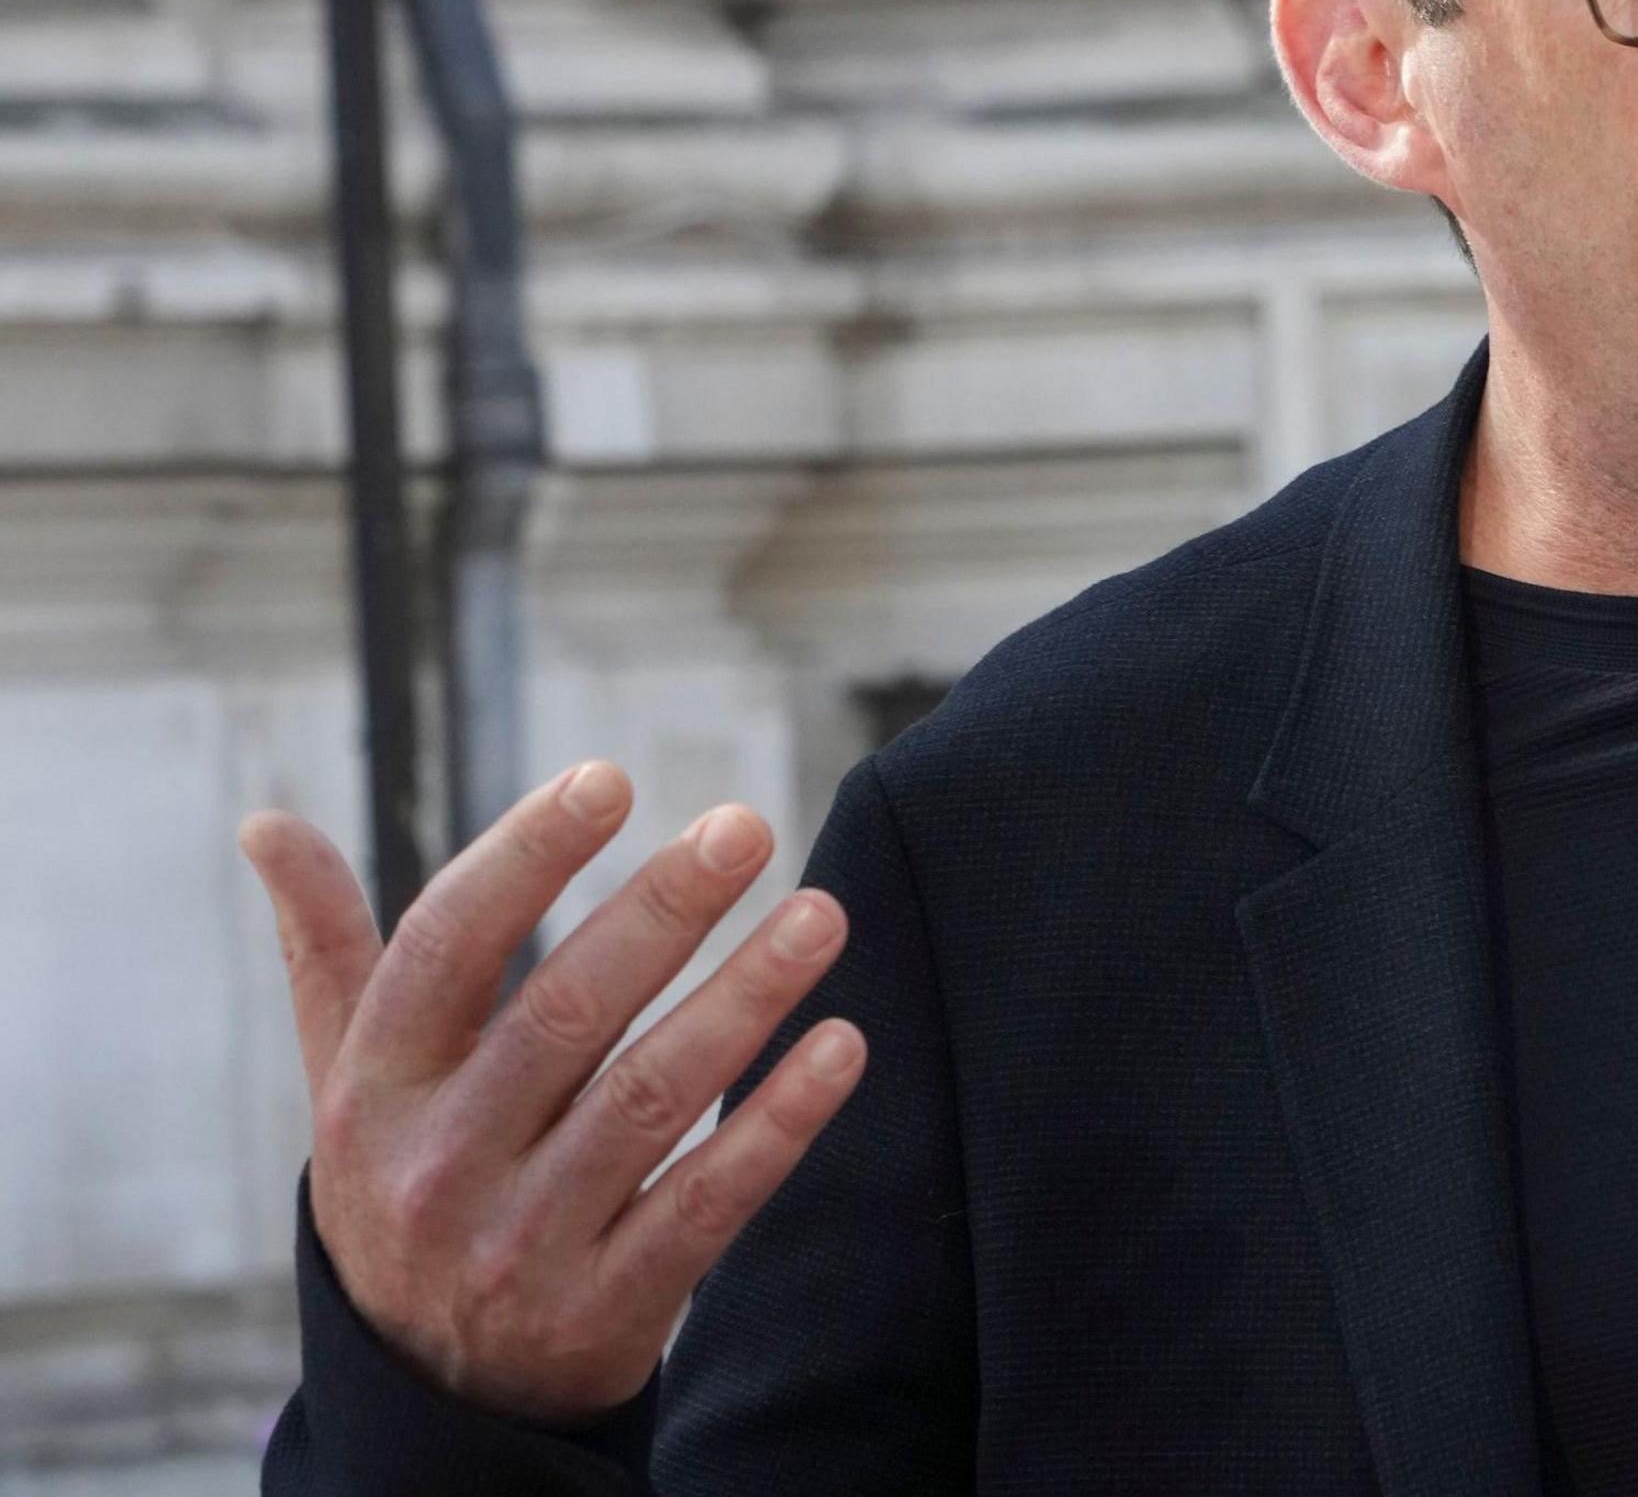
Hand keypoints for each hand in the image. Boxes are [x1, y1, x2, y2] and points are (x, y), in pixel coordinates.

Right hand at [238, 763, 869, 1422]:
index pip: (445, 949)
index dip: (524, 857)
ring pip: (649, 1099)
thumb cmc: (405, 1185)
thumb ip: (330, 953)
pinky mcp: (604, 1308)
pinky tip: (840, 1045)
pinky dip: (778, 1122)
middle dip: (661, 912)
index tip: (609, 777)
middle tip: (747, 827)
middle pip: (564, 1014)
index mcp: (374, 1091)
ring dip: (745, 999)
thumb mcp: (350, 1081)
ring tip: (821, 914)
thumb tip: (266, 823)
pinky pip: (706, 1202)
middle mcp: (439, 1165)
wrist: (428, 1392)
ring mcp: (521, 1242)